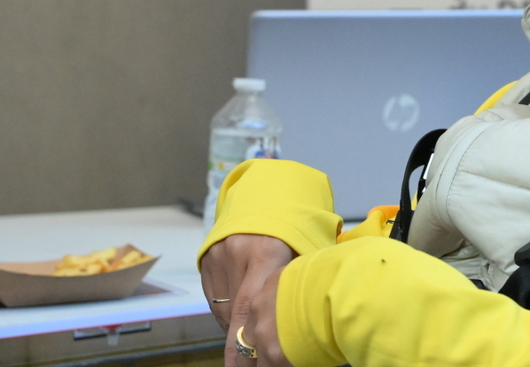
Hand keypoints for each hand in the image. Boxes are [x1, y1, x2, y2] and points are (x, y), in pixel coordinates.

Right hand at [200, 235, 293, 366]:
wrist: (268, 199)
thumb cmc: (295, 231)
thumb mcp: (303, 253)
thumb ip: (294, 286)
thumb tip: (301, 327)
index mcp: (266, 252)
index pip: (251, 307)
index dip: (247, 343)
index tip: (250, 365)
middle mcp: (238, 253)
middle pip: (235, 314)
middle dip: (238, 348)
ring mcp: (219, 256)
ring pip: (224, 310)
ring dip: (237, 328)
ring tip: (254, 333)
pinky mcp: (207, 260)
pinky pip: (215, 300)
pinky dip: (227, 314)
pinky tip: (241, 314)